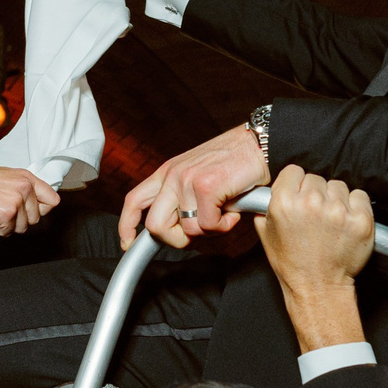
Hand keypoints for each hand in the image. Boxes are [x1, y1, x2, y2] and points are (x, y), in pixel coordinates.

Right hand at [0, 165, 58, 236]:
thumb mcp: (7, 178)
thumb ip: (24, 189)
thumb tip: (37, 204)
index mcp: (27, 178)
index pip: (53, 200)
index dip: (42, 210)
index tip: (31, 211)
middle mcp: (25, 188)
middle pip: (36, 219)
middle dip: (20, 220)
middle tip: (3, 209)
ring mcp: (16, 201)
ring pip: (23, 227)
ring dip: (8, 224)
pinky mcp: (6, 214)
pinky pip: (8, 232)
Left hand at [118, 124, 270, 248]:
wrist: (260, 144)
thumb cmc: (234, 161)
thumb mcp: (198, 174)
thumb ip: (182, 196)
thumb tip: (179, 227)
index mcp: (167, 172)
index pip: (134, 200)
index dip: (127, 226)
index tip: (127, 243)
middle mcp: (172, 175)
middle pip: (155, 226)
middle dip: (176, 240)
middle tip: (198, 234)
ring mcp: (187, 180)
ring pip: (187, 230)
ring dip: (209, 231)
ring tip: (224, 214)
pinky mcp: (206, 187)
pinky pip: (209, 226)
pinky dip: (224, 226)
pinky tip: (233, 212)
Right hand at [256, 167, 372, 349]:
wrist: (318, 287)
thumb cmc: (293, 264)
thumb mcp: (266, 234)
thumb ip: (266, 206)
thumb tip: (270, 188)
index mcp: (284, 202)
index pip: (294, 171)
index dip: (296, 183)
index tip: (299, 194)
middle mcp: (311, 202)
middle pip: (317, 178)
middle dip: (316, 193)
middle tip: (315, 215)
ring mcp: (338, 210)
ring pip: (339, 186)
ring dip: (336, 199)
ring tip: (330, 221)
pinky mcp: (361, 219)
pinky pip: (360, 196)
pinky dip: (355, 206)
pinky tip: (345, 222)